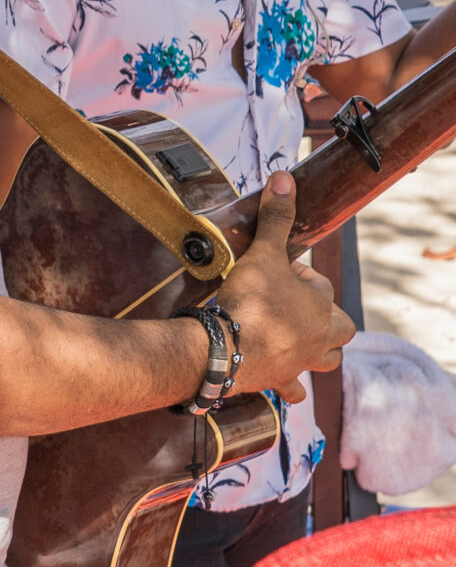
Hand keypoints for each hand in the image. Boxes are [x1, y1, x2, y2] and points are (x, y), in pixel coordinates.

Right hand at [216, 173, 354, 400]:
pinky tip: (285, 384)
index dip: (297, 273)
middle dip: (325, 317)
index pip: (319, 284)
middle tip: (294, 305)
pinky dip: (290, 386)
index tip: (271, 267)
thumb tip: (285, 178)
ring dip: (318, 350)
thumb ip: (276, 218)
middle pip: (340, 328)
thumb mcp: (263, 252)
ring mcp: (302, 362)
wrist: (226, 350)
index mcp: (322, 308)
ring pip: (327, 359)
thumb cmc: (251, 302)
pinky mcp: (280, 380)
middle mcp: (321, 337)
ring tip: (298, 339)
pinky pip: (293, 388)